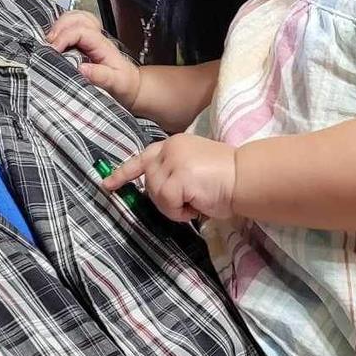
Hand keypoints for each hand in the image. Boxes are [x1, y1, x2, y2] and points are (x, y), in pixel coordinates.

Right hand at [47, 10, 141, 108]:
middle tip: (49, 43)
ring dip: (60, 24)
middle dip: (60, 26)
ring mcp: (90, 38)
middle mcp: (96, 38)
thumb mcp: (115, 83)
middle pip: (77, 18)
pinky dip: (61, 28)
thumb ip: (100, 76)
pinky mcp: (84, 43)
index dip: (65, 37)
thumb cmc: (123, 84)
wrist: (130, 86)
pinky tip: (55, 39)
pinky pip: (72, 26)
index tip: (53, 49)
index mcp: (103, 45)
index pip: (81, 31)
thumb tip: (81, 69)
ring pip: (74, 18)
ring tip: (50, 39)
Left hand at [105, 133, 237, 222]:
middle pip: (149, 182)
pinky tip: (197, 205)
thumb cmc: (228, 177)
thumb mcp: (195, 167)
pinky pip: (167, 203)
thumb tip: (158, 190)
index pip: (143, 157)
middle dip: (165, 199)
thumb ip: (175, 171)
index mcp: (174, 143)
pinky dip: (180, 212)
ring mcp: (172, 161)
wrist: (247, 178)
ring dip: (174, 207)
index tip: (108, 184)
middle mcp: (170, 148)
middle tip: (189, 202)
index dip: (124, 172)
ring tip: (196, 201)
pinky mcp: (177, 177)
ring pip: (156, 194)